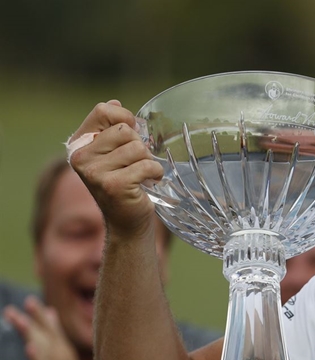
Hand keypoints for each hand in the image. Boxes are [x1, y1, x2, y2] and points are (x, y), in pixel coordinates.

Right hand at [68, 100, 163, 238]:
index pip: (102, 111)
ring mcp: (95, 172)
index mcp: (78, 144)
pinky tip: (149, 183)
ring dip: (148, 161)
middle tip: (136, 163)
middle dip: (139, 145)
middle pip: (124, 130)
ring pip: (137, 148)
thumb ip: (112, 129)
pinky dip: (155, 173)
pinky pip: (146, 166)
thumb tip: (115, 103)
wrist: (126, 221)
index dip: (125, 118)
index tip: (132, 134)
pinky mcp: (114, 186)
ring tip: (141, 175)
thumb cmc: (124, 183)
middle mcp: (81, 157)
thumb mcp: (113, 153)